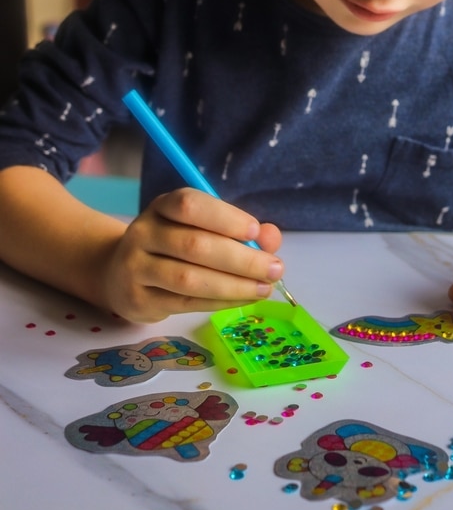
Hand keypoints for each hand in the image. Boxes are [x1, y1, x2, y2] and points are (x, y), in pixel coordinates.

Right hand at [99, 188, 282, 322]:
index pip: (189, 205)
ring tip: (264, 288)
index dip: (225, 217)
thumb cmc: (172, 245)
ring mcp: (136, 268)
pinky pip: (185, 303)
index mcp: (162, 206)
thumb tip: (271, 238)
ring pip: (188, 279)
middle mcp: (144, 233)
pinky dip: (219, 302)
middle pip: (194, 245)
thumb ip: (238, 230)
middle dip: (241, 259)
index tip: (256, 231)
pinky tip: (243, 298)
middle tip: (275, 268)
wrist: (120, 273)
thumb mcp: (200, 227)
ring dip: (233, 285)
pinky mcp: (138, 300)